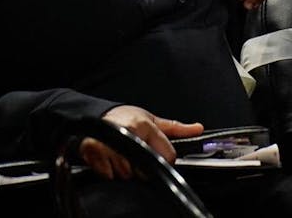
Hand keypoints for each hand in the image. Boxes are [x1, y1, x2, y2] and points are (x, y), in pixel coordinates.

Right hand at [80, 105, 203, 179]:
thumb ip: (176, 128)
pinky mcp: (93, 150)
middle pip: (145, 170)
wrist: (98, 115)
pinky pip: (108, 174)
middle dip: (143, 167)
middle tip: (136, 154)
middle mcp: (128, 133)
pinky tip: (109, 159)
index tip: (159, 156)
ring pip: (126, 174)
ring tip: (122, 155)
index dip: (165, 159)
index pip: (167, 156)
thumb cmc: (126, 117)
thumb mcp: (153, 119)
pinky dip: (109, 171)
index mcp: (145, 126)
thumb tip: (198, 128)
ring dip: (125, 170)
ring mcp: (110, 142)